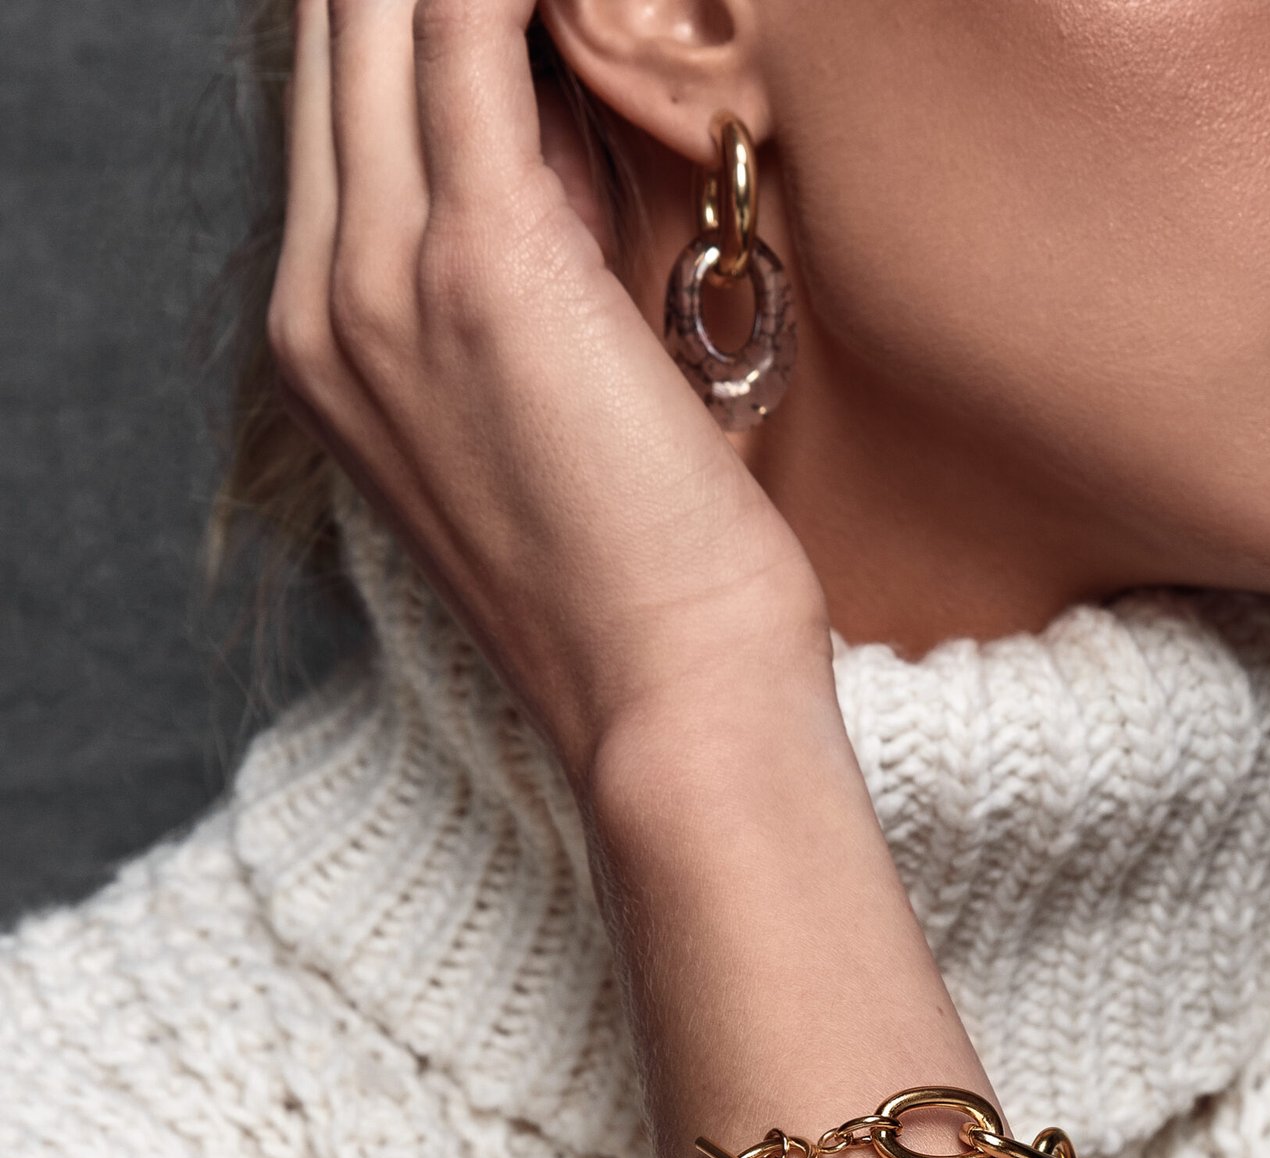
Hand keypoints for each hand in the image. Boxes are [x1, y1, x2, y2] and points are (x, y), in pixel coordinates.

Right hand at [268, 0, 833, 790]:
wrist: (674, 704)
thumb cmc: (643, 583)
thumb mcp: (547, 413)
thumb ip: (525, 266)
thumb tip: (557, 126)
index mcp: (329, 349)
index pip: (345, 115)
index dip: (414, 20)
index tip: (499, 7)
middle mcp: (323, 306)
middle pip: (338, 43)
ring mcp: (381, 283)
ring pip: (380, 17)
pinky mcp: (486, 263)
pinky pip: (463, 28)